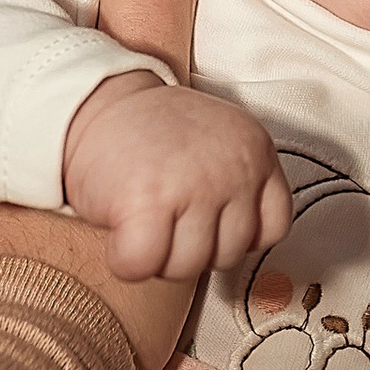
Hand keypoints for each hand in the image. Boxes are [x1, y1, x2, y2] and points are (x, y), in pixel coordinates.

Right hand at [62, 73, 291, 283]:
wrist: (97, 102)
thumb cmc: (154, 134)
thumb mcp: (218, 144)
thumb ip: (240, 186)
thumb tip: (238, 248)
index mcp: (255, 151)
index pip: (272, 228)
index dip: (233, 234)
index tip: (205, 220)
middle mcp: (233, 168)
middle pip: (227, 255)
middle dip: (191, 248)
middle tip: (164, 215)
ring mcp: (193, 185)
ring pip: (187, 267)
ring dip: (158, 256)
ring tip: (143, 218)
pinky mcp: (147, 202)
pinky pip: (142, 265)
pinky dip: (125, 260)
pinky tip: (120, 232)